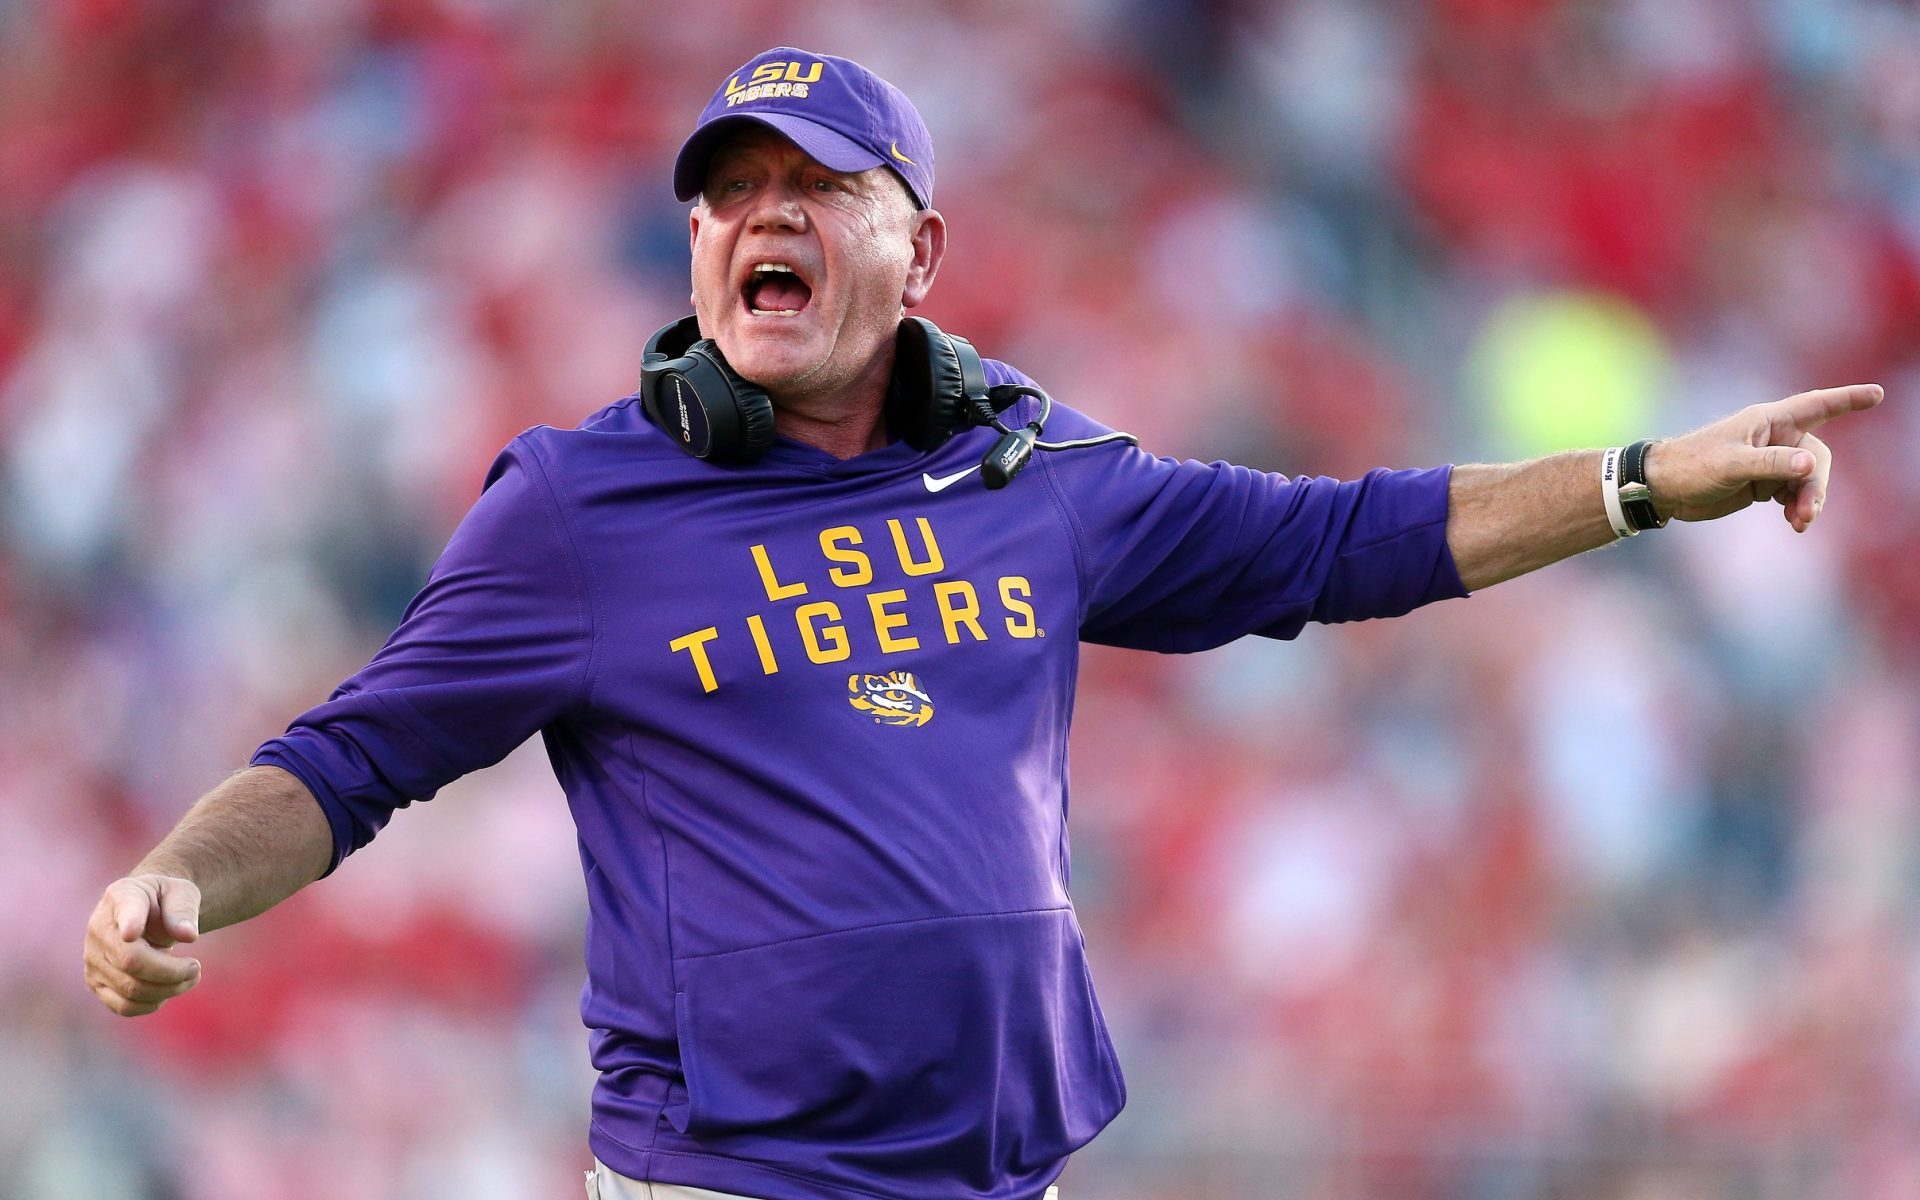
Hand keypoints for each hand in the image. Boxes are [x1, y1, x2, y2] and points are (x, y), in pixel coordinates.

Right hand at [82, 874, 202, 1016]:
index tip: (132, 932)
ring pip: (129, 989)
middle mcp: (98, 929)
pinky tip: (168, 990)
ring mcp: (93, 959)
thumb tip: (188, 935)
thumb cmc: (165, 900)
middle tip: (196, 968)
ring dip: (168, 989)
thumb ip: (183, 909)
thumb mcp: (181, 892)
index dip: (128, 923)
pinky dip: (151, 1004)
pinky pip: (123, 1006)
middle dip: (171, 971)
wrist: (147, 912)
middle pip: (131, 961)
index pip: (124, 911)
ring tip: (190, 977)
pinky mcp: (96, 983)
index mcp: (122, 897)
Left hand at [1645, 384, 1883, 531]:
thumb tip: (1810, 465)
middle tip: (1806, 513)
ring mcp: (1770, 461)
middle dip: (1817, 485)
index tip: (1877, 395)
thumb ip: (1771, 465)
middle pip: (1817, 458)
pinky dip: (1797, 506)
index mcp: (1768, 421)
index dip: (1847, 400)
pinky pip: (1794, 493)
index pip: (1816, 405)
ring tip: (1799, 522)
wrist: (1664, 489)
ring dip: (1809, 500)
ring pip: (1808, 479)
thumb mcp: (1731, 465)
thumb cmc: (1691, 467)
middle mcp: (1774, 438)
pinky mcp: (1763, 483)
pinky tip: (1793, 522)